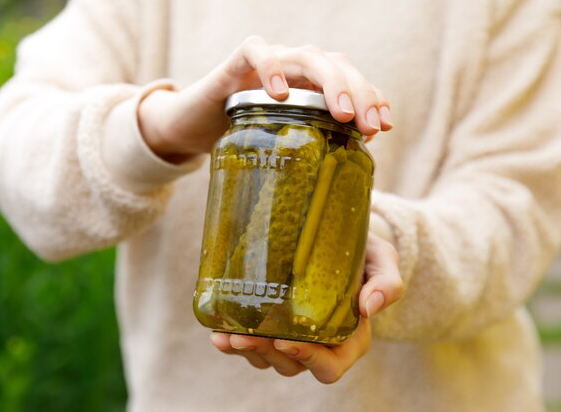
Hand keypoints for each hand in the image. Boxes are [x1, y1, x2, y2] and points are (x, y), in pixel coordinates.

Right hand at [137, 36, 392, 161]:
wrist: (191, 128)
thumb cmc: (241, 137)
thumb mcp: (281, 144)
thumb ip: (311, 146)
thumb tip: (353, 168)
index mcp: (308, 86)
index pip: (349, 80)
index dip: (371, 97)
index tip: (383, 127)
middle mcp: (292, 69)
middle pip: (336, 65)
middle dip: (359, 92)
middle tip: (368, 126)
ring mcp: (265, 64)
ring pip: (307, 55)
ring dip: (330, 81)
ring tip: (341, 112)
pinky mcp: (233, 65)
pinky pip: (255, 51)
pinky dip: (271, 66)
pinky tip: (281, 93)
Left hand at [210, 233, 402, 383]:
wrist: (338, 238)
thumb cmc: (365, 252)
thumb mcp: (382, 260)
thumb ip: (386, 282)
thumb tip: (370, 307)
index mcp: (350, 339)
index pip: (330, 366)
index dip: (308, 359)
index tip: (285, 340)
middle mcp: (320, 344)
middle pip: (292, 364)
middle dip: (267, 354)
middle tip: (245, 338)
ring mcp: (294, 337)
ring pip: (268, 358)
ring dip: (246, 352)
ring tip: (225, 336)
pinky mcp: (273, 325)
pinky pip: (253, 344)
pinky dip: (234, 342)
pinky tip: (218, 332)